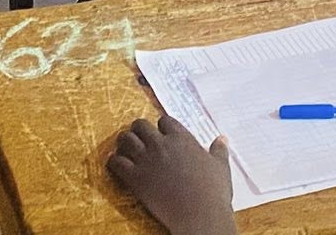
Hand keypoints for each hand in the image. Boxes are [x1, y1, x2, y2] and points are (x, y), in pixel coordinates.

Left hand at [106, 117, 237, 234]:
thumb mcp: (220, 167)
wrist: (199, 215)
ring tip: (125, 149)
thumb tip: (222, 139)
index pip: (164, 120)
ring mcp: (146, 160)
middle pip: (140, 125)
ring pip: (125, 139)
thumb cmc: (213, 192)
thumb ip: (219, 151)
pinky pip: (116, 162)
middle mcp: (161, 144)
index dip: (161, 127)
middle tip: (139, 140)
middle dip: (138, 131)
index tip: (162, 135)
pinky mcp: (135, 178)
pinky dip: (114, 162)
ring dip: (124, 143)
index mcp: (182, 138)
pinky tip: (116, 165)